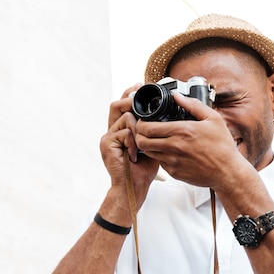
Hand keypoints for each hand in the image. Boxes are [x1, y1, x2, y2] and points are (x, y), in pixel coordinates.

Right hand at [100, 85, 159, 207]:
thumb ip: (153, 130)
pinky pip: (124, 132)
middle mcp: (111, 131)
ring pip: (125, 118)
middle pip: (116, 105)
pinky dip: (133, 142)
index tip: (139, 85)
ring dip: (138, 128)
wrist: (134, 188)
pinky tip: (135, 155)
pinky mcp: (107, 144)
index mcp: (121, 130)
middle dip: (129, 100)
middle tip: (139, 100)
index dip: (129, 94)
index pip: (122, 106)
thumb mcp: (153, 145)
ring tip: (141, 145)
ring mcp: (107, 137)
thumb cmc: (144, 170)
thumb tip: (166, 116)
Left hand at [135, 93, 249, 188]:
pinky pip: (160, 163)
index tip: (143, 121)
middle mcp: (174, 147)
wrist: (228, 172)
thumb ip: (192, 105)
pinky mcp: (174, 173)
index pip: (147, 128)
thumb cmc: (222, 146)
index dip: (140, 124)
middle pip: (142, 142)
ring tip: (154, 140)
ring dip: (147, 146)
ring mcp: (173, 162)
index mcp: (181, 131)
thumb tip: (177, 96)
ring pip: (148, 153)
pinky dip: (160, 157)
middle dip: (138, 135)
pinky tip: (167, 152)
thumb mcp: (212, 119)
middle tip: (143, 131)